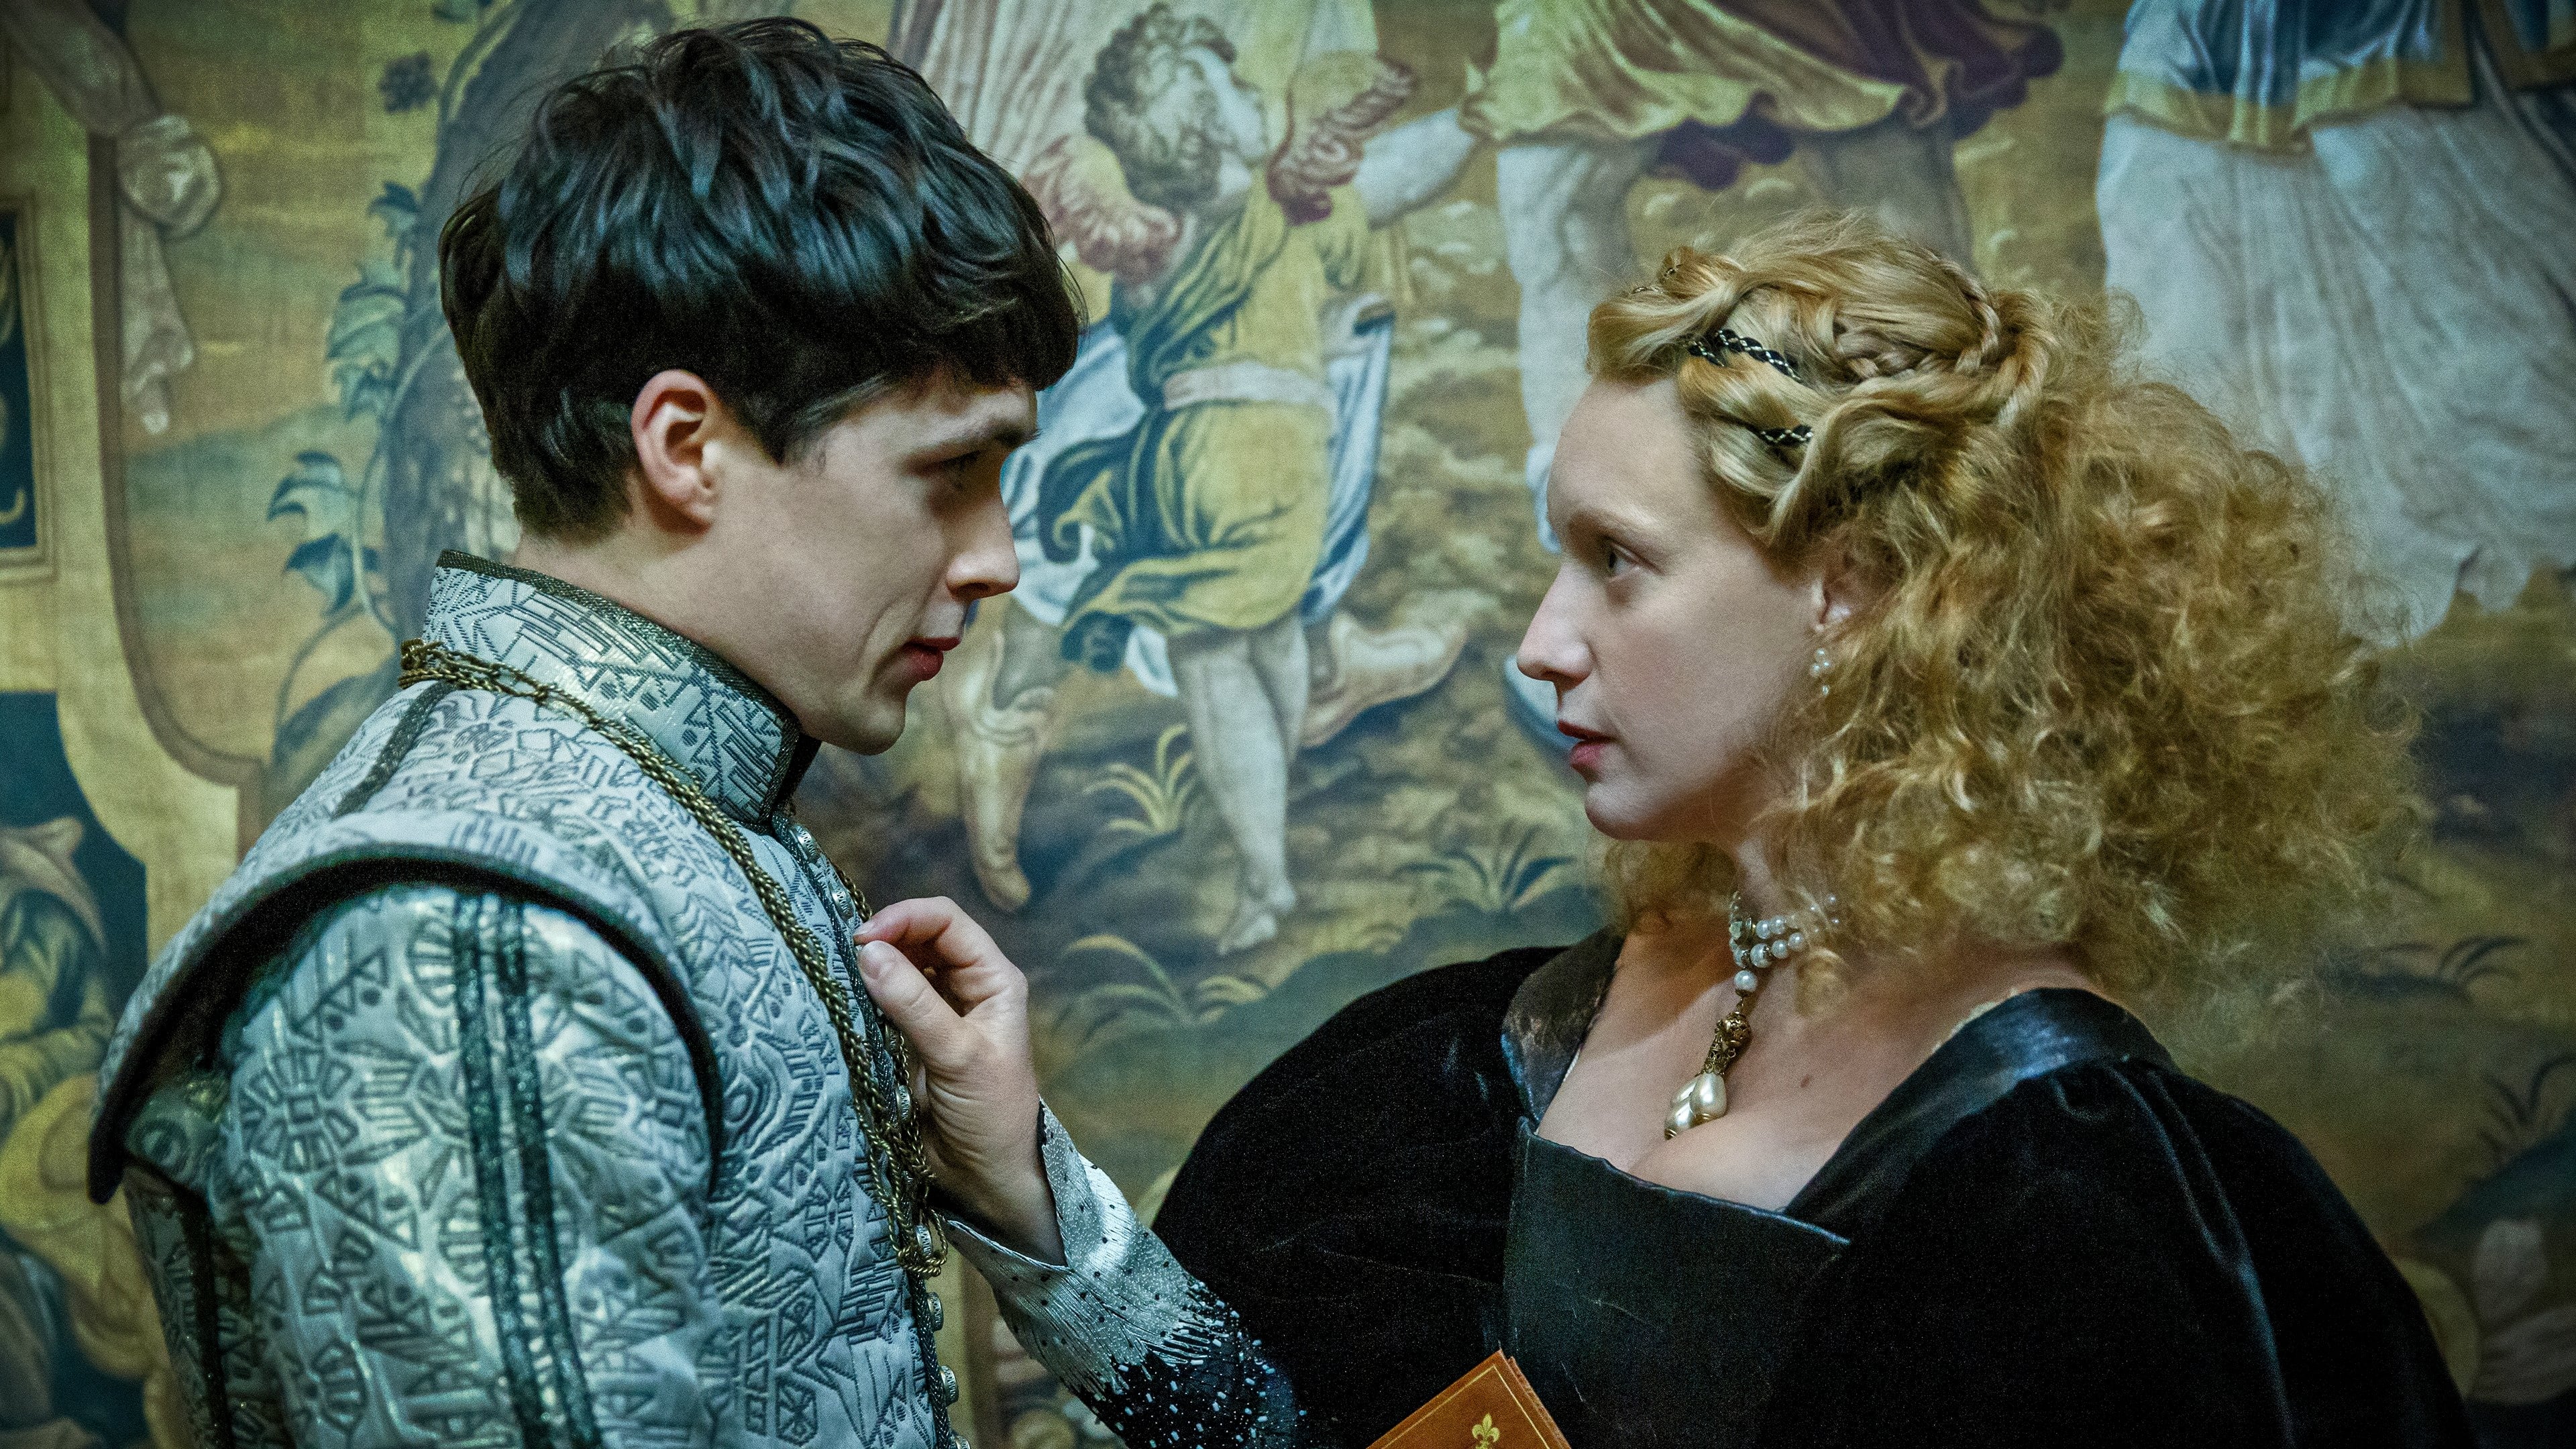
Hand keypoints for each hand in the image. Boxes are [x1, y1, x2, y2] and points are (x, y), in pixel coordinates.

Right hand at [856, 897, 1063, 1263]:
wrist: (986, 1176)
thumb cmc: (989, 1113)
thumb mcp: (957, 1055)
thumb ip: (914, 1004)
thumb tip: (868, 953)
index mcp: (993, 978)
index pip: (947, 921)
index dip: (906, 918)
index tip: (864, 937)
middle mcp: (967, 985)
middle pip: (921, 937)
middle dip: (885, 936)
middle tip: (843, 954)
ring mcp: (938, 1010)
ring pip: (901, 966)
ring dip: (874, 963)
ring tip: (837, 970)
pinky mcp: (912, 1037)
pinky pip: (886, 1000)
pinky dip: (866, 993)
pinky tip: (844, 996)